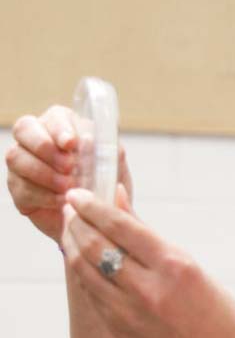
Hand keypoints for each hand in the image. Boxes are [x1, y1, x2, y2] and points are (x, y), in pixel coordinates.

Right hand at [5, 105, 133, 243]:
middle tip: (69, 167)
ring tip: (68, 188)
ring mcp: (23, 162)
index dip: (60, 129)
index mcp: (64, 127)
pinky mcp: (18, 187)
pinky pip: (20, 186)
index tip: (71, 143)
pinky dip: (43, 195)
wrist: (97, 220)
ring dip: (44, 173)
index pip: (54, 116)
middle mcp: (37, 139)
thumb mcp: (115, 170)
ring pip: (17, 157)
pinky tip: (61, 202)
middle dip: (45, 148)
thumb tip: (93, 140)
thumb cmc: (105, 188)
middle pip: (24, 128)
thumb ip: (109, 152)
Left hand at [59, 186, 234, 337]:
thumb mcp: (190, 267)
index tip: (77, 193)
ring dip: (72, 245)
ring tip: (72, 230)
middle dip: (76, 221)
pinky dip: (83, 272)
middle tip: (70, 207)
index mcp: (174, 266)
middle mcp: (149, 289)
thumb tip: (117, 198)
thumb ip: (149, 235)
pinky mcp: (120, 331)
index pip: (120, 226)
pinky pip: (92, 294)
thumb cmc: (215, 311)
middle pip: (94, 245)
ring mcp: (130, 314)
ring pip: (83, 270)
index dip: (92, 205)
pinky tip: (84, 260)